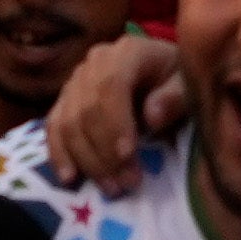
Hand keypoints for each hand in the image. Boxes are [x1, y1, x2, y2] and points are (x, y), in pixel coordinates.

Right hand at [42, 29, 193, 186]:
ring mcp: (75, 81)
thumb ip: (174, 98)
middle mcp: (95, 62)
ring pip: (67, 122)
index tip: (128, 157)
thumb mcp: (187, 86)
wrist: (163, 72)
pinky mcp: (64, 100)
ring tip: (109, 188)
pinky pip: (53, 127)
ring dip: (86, 160)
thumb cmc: (177, 81)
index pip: (112, 86)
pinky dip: (58, 154)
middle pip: (87, 109)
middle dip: (104, 152)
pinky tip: (69, 179)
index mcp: (128, 51)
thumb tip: (151, 116)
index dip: (116, 123)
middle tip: (125, 183)